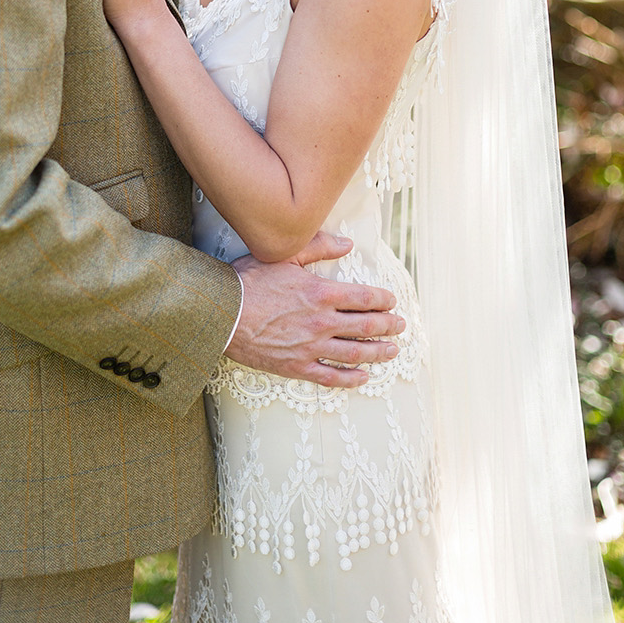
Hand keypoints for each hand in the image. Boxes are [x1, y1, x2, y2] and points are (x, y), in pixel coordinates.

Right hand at [226, 231, 404, 387]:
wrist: (222, 313)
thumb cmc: (250, 281)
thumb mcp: (286, 255)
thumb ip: (320, 246)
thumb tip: (348, 243)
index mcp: (322, 292)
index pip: (365, 298)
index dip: (385, 300)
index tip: (394, 302)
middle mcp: (322, 321)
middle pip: (367, 326)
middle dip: (389, 326)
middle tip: (401, 326)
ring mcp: (311, 346)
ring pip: (355, 353)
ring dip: (378, 352)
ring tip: (392, 351)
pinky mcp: (297, 366)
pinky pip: (331, 377)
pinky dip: (350, 379)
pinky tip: (363, 377)